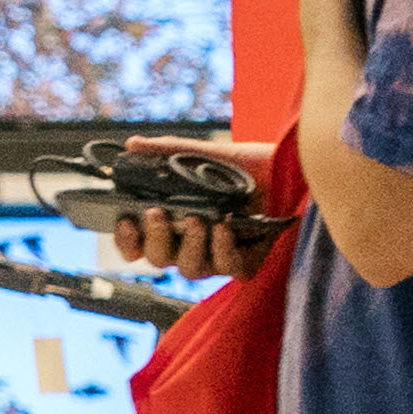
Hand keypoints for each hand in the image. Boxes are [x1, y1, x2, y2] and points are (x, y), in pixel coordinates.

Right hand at [111, 161, 283, 281]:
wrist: (287, 168)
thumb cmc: (242, 166)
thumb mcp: (203, 154)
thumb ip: (167, 151)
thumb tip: (132, 144)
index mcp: (173, 223)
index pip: (138, 243)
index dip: (126, 239)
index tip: (125, 220)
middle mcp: (191, 244)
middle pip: (159, 259)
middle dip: (154, 238)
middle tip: (156, 213)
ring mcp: (217, 255)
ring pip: (190, 268)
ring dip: (190, 245)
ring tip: (197, 219)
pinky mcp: (246, 262)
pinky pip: (228, 269)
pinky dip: (223, 249)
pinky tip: (224, 228)